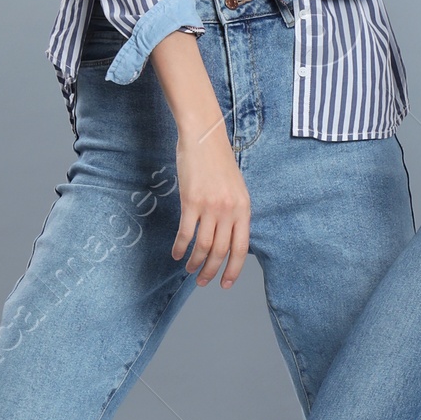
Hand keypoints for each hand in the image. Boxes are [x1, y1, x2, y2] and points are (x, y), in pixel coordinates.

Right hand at [151, 33, 249, 287]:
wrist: (204, 136)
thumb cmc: (218, 162)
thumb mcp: (236, 188)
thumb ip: (234, 212)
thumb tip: (228, 238)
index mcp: (244, 208)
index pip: (241, 248)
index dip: (234, 269)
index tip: (226, 283)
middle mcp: (230, 210)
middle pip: (221, 251)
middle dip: (212, 271)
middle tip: (203, 282)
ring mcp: (211, 206)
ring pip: (204, 246)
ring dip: (195, 263)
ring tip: (189, 270)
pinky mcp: (191, 201)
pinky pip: (186, 233)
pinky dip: (181, 247)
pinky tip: (176, 253)